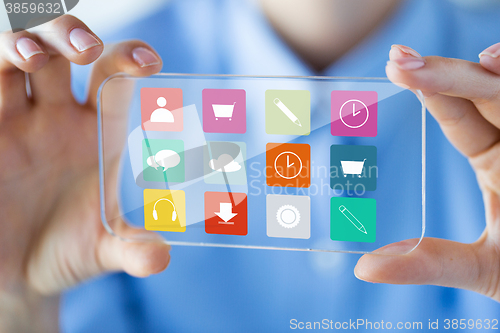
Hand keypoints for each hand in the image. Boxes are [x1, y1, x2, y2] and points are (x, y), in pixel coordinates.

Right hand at [0, 15, 169, 330]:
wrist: (17, 275)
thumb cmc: (66, 252)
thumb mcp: (102, 251)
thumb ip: (132, 249)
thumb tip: (161, 258)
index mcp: (96, 132)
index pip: (113, 77)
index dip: (129, 58)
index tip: (151, 63)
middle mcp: (55, 116)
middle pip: (61, 50)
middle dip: (69, 34)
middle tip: (85, 48)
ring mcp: (13, 120)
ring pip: (11, 57)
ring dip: (20, 43)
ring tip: (32, 56)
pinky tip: (0, 78)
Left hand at [354, 43, 499, 300]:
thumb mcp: (485, 268)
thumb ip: (432, 263)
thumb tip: (364, 267)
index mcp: (495, 160)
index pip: (458, 115)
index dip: (430, 90)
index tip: (394, 67)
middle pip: (485, 93)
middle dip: (447, 73)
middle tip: (400, 59)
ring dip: (498, 74)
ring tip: (480, 60)